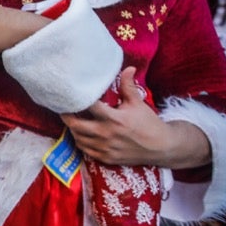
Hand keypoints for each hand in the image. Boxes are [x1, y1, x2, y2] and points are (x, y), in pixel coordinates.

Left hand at [61, 67, 200, 167]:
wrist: (161, 148)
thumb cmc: (149, 124)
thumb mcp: (138, 103)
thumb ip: (128, 86)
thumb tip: (128, 68)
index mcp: (114, 119)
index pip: (88, 107)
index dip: (77, 100)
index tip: (69, 94)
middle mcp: (106, 134)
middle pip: (76, 125)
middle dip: (67, 116)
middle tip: (63, 108)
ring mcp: (105, 148)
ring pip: (78, 138)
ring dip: (73, 129)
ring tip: (72, 120)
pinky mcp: (106, 158)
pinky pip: (85, 150)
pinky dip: (80, 141)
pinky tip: (81, 134)